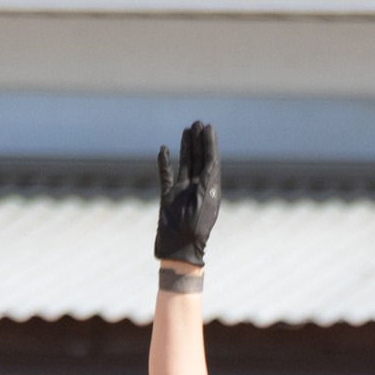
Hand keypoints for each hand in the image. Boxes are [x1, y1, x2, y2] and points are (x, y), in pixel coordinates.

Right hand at [154, 120, 219, 265]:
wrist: (179, 252)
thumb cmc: (195, 231)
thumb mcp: (205, 203)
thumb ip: (208, 181)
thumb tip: (211, 161)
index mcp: (210, 190)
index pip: (211, 161)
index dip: (210, 144)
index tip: (208, 128)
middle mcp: (197, 189)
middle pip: (199, 160)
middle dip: (199, 141)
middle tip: (198, 123)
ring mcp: (181, 193)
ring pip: (184, 165)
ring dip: (186, 148)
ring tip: (187, 130)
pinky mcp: (167, 199)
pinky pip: (165, 177)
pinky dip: (164, 163)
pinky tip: (164, 149)